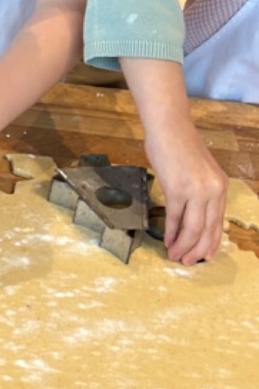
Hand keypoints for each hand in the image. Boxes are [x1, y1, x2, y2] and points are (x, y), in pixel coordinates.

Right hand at [144, 121, 226, 264]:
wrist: (168, 127)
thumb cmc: (179, 145)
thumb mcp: (199, 171)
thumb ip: (200, 192)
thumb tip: (191, 216)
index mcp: (220, 186)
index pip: (218, 222)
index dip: (210, 242)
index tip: (203, 256)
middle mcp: (213, 190)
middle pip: (207, 230)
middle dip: (197, 250)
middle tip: (187, 262)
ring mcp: (196, 190)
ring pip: (193, 228)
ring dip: (183, 245)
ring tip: (175, 256)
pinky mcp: (177, 189)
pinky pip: (175, 218)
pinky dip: (171, 232)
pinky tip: (167, 241)